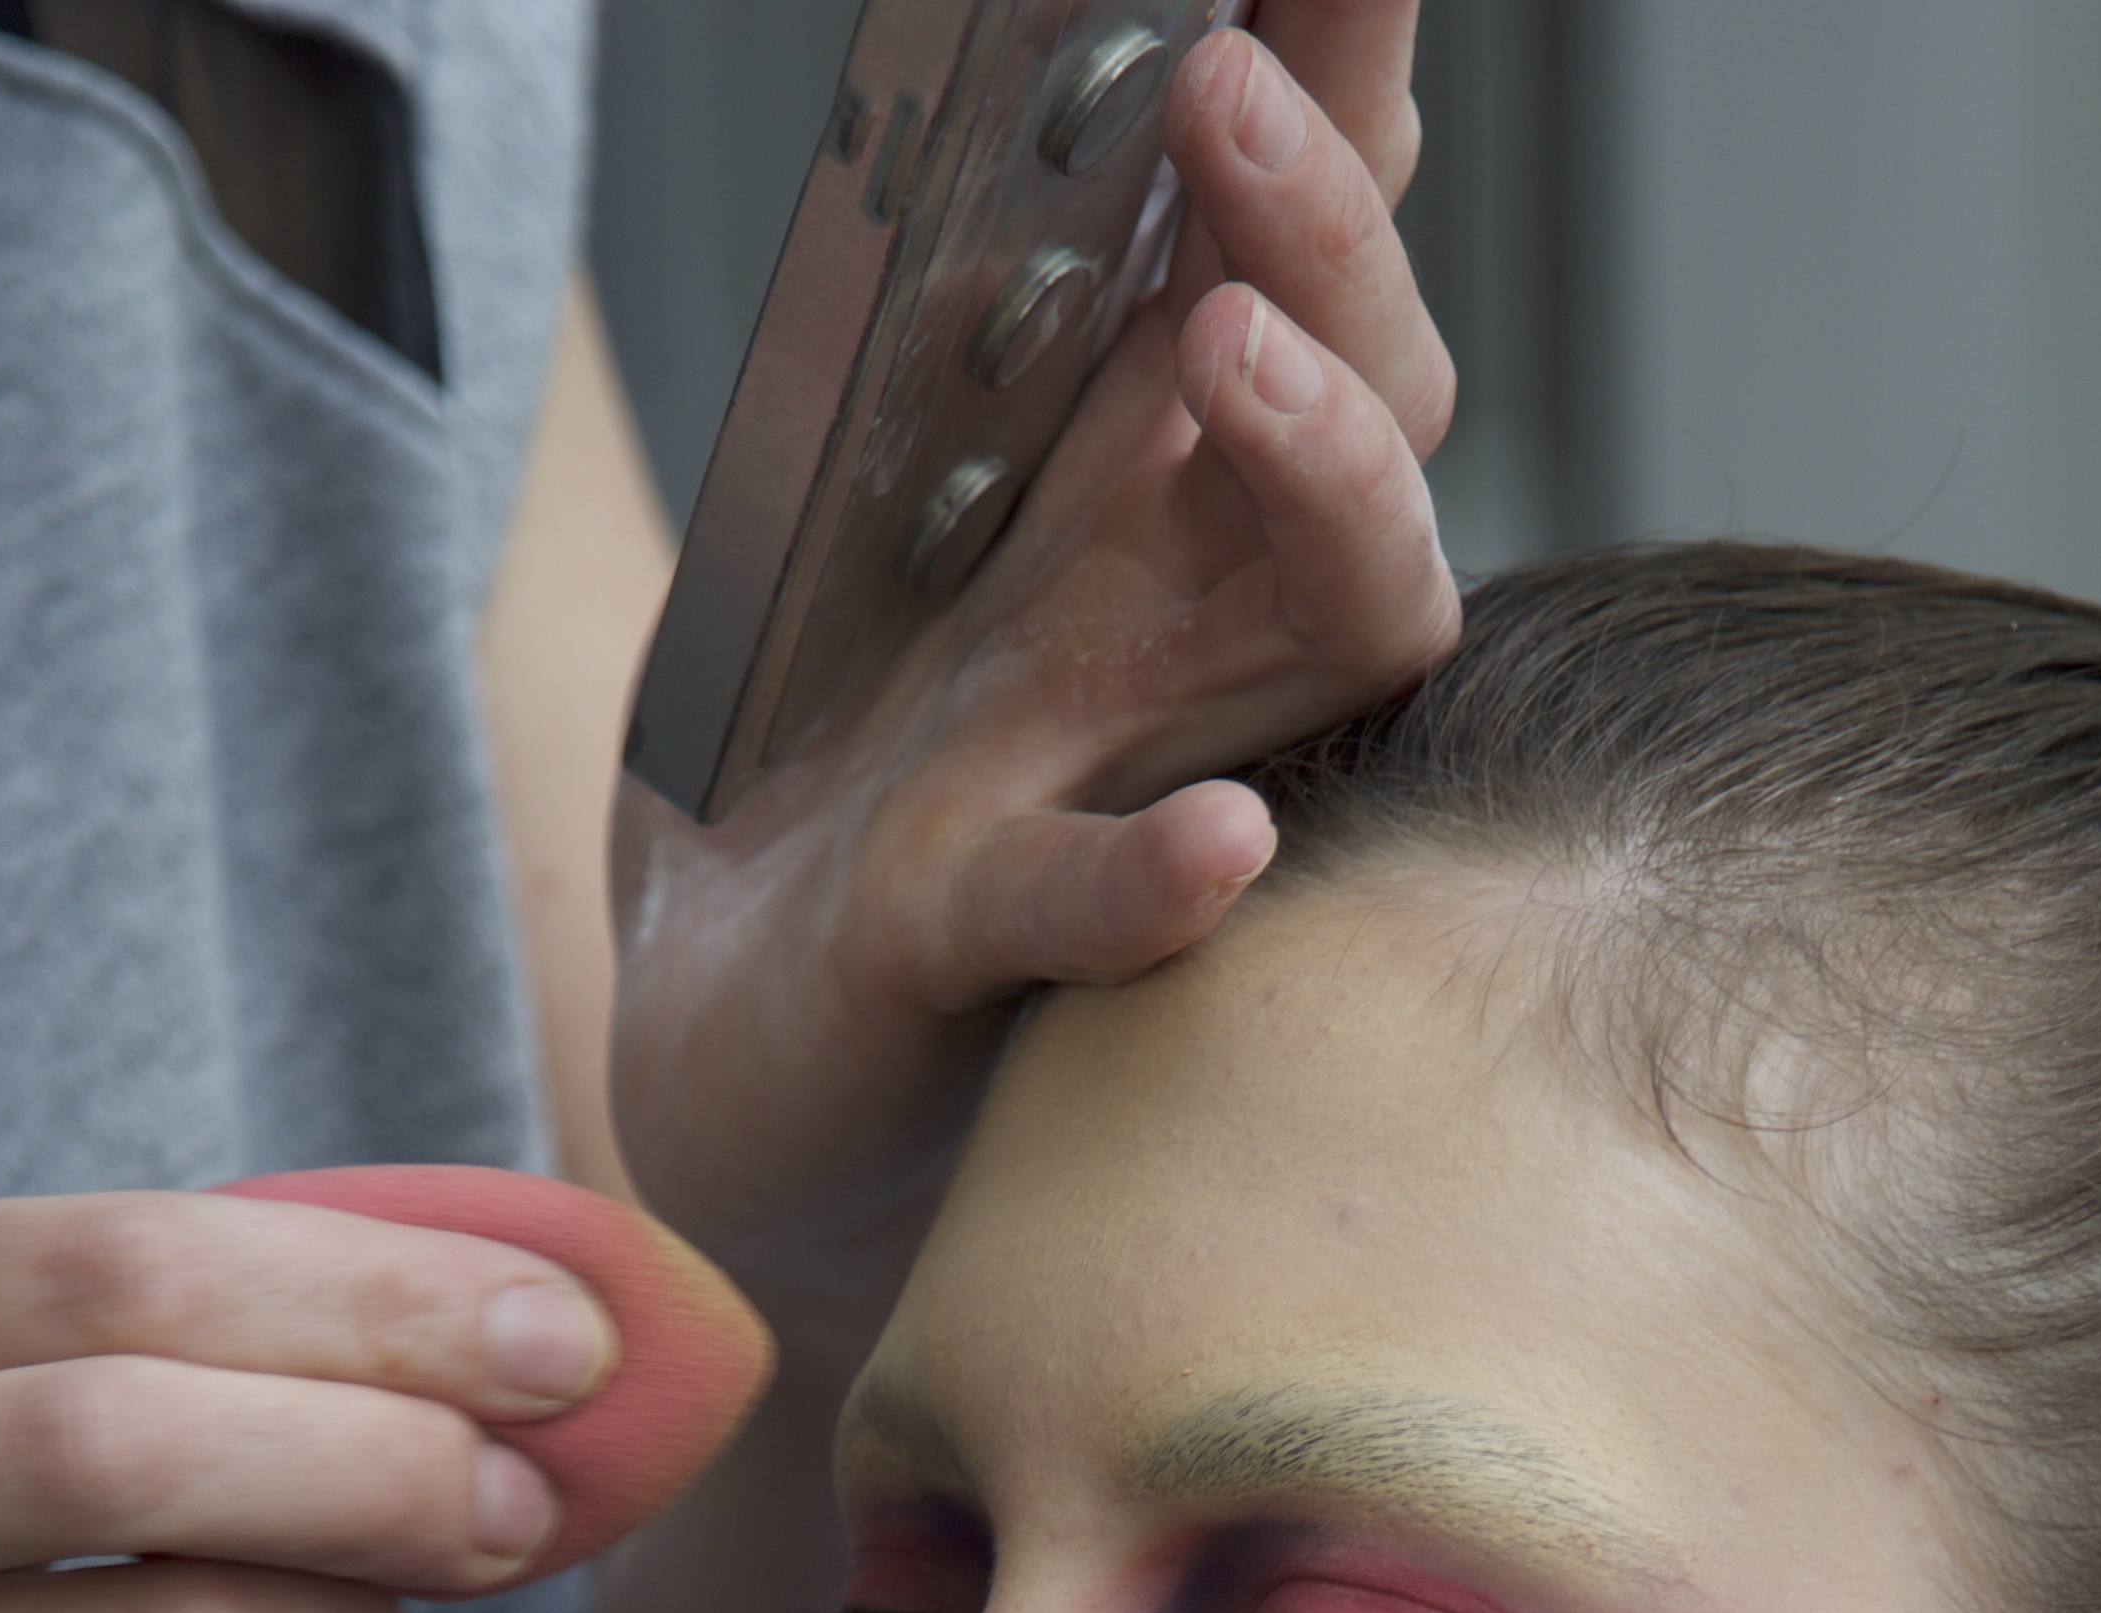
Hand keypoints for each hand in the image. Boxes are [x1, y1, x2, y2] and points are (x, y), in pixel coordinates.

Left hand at [604, 0, 1460, 1318]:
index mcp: (1163, 453)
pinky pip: (1107, 901)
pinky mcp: (998, 932)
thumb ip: (973, 293)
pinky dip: (1168, 871)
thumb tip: (1034, 55)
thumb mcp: (882, 462)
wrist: (735, 1026)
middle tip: (1226, 81)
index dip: (1351, 83)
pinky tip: (1222, 838)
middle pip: (1365, 385)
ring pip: (1327, 612)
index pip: (1302, 240)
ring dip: (1317, 473)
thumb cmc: (829, 741)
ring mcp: (1135, 763)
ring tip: (1234, 348)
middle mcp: (1205, 596)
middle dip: (1319, 225)